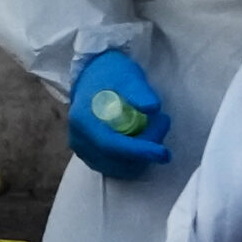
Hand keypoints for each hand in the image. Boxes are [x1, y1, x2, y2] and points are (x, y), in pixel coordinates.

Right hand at [69, 50, 170, 178]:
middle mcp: (78, 139)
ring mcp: (82, 149)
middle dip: (145, 150)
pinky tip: (142, 140)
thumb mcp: (127, 75)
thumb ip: (138, 91)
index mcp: (83, 121)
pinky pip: (114, 167)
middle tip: (163, 122)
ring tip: (154, 128)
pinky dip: (132, 160)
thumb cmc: (110, 74)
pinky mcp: (89, 155)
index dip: (138, 151)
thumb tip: (153, 108)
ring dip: (141, 156)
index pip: (111, 145)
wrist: (92, 76)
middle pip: (115, 160)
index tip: (163, 153)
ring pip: (117, 167)